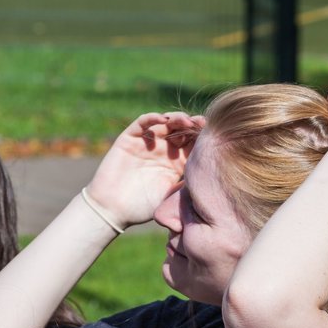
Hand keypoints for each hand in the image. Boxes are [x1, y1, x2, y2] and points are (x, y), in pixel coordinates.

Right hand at [85, 111, 204, 226]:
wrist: (113, 209)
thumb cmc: (142, 207)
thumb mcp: (170, 196)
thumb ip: (186, 186)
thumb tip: (210, 179)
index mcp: (177, 163)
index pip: (193, 144)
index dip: (203, 137)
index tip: (214, 135)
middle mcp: (164, 150)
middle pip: (182, 130)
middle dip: (193, 124)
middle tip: (201, 123)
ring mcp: (147, 143)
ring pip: (165, 123)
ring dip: (176, 118)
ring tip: (185, 121)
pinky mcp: (130, 138)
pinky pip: (142, 123)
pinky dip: (153, 118)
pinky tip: (163, 119)